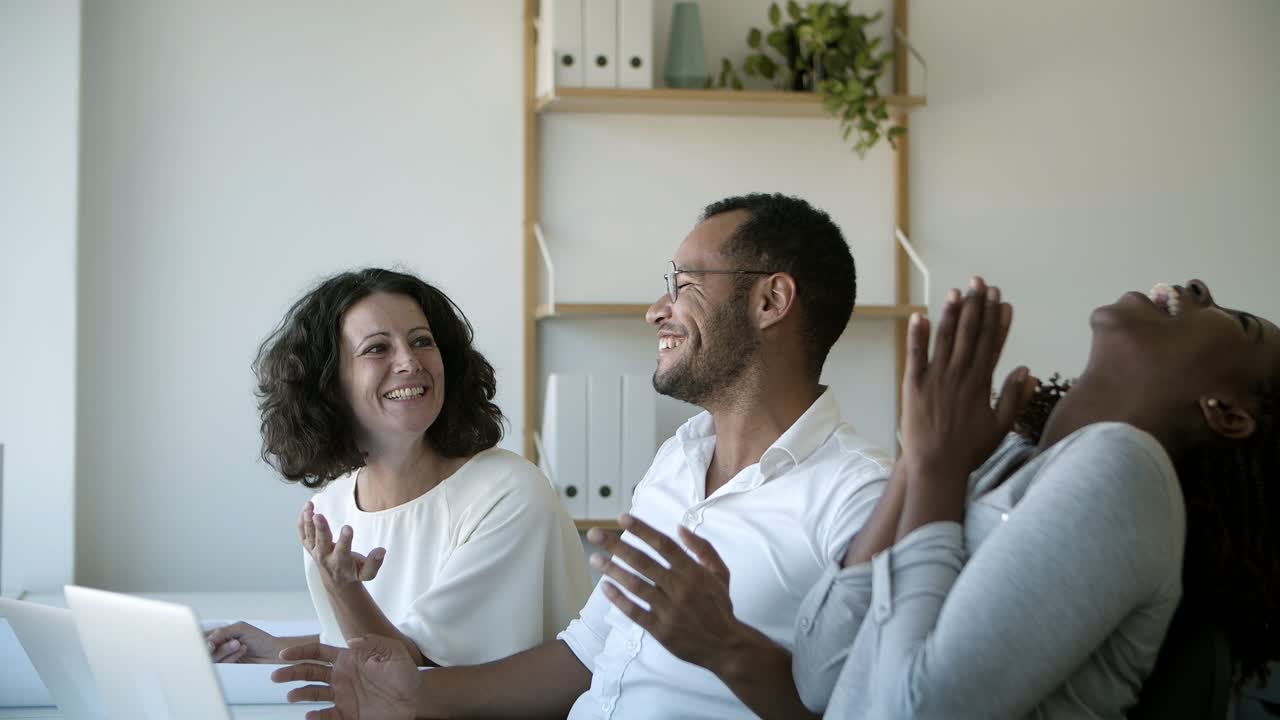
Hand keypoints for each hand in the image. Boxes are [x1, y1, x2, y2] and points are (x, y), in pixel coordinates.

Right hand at [206, 621, 283, 663]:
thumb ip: (221, 632)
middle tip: (229, 643)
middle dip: (216, 646)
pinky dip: (231, 658)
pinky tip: (242, 650)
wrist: (273, 654)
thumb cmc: (259, 639)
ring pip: (212, 659)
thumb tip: (208, 640)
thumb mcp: (240, 628)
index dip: (200, 641)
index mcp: (219, 635)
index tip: (209, 644)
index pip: (202, 637)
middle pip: (203, 650)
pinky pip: (222, 667)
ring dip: (225, 651)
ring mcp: (222, 659)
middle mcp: (218, 647)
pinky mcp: (228, 670)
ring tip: (238, 644)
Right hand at [272, 636, 418, 719]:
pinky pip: (326, 716)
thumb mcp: (393, 651)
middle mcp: (341, 677)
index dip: (300, 652)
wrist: (415, 698)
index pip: (318, 652)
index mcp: (348, 659)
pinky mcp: (348, 714)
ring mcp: (343, 696)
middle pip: (309, 672)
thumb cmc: (405, 672)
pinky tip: (310, 716)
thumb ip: (373, 644)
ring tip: (292, 697)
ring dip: (299, 694)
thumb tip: (351, 642)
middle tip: (275, 677)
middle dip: (291, 673)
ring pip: (313, 694)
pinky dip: (316, 717)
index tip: (283, 655)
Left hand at [300, 502, 386, 588]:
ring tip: (309, 508)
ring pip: (310, 536)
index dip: (345, 540)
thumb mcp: (367, 573)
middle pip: (322, 542)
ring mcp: (316, 551)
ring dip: (308, 522)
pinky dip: (302, 522)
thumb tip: (381, 551)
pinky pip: (303, 534)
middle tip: (318, 516)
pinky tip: (305, 508)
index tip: (348, 528)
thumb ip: (374, 563)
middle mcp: (325, 557)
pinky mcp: (310, 546)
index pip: (343, 550)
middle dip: (321, 528)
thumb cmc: (353, 573)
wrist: (336, 582)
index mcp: (340, 562)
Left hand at [587, 514, 748, 673]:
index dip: (642, 529)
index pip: (663, 545)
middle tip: (594, 534)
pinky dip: (619, 600)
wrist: (726, 646)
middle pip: (643, 562)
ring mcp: (669, 610)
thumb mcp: (720, 573)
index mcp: (693, 572)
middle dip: (616, 546)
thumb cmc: (720, 606)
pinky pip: (635, 612)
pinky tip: (605, 587)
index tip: (622, 518)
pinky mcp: (661, 630)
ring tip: (594, 559)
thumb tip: (680, 528)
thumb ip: (703, 548)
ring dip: (612, 571)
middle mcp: (679, 588)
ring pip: (636, 585)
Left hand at [901, 277, 1032, 480]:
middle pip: (970, 334)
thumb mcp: (1001, 426)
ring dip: (951, 313)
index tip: (1001, 299)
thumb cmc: (970, 450)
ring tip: (957, 291)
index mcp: (981, 383)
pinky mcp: (913, 385)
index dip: (997, 319)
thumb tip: (1026, 370)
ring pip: (945, 339)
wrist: (937, 466)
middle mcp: (960, 375)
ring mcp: (936, 378)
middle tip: (979, 283)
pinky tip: (918, 315)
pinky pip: (915, 355)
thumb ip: (1015, 397)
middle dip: (976, 306)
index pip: (992, 343)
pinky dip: (916, 335)